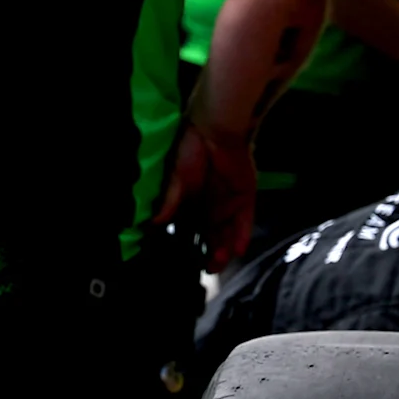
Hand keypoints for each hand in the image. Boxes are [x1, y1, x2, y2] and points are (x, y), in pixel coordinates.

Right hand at [157, 122, 258, 268]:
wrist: (215, 129)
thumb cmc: (189, 149)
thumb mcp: (175, 178)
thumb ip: (169, 200)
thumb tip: (153, 222)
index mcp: (192, 201)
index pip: (191, 229)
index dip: (189, 246)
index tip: (184, 263)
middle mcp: (211, 204)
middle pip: (212, 235)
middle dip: (211, 253)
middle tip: (208, 268)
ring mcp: (229, 201)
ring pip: (228, 231)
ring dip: (224, 248)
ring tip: (219, 262)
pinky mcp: (245, 195)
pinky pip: (245, 219)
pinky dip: (242, 234)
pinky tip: (238, 250)